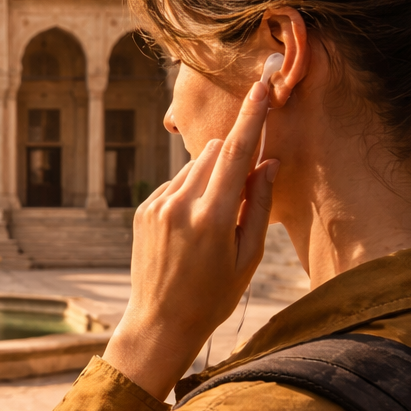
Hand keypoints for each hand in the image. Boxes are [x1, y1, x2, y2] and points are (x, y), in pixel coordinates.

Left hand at [104, 67, 279, 400]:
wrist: (159, 322)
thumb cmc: (213, 296)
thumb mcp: (248, 257)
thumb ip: (259, 205)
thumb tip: (267, 161)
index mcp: (212, 218)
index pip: (237, 153)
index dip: (252, 117)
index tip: (262, 87)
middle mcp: (180, 204)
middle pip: (216, 153)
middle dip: (235, 160)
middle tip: (242, 197)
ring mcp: (157, 205)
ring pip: (195, 166)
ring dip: (212, 178)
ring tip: (212, 226)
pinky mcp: (143, 209)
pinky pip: (176, 183)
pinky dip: (191, 192)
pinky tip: (192, 230)